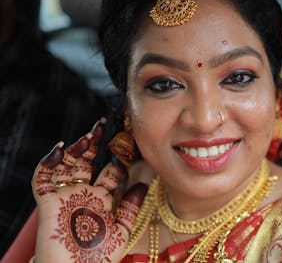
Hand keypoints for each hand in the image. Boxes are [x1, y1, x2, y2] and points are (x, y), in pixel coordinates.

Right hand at [31, 118, 147, 262]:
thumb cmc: (97, 258)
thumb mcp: (122, 230)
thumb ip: (131, 207)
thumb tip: (144, 183)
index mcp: (101, 200)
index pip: (111, 171)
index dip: (120, 156)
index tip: (130, 139)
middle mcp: (83, 194)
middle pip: (89, 162)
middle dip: (97, 143)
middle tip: (107, 125)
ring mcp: (66, 196)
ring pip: (68, 165)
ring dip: (77, 148)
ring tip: (90, 133)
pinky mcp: (48, 202)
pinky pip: (43, 178)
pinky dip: (49, 162)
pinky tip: (61, 149)